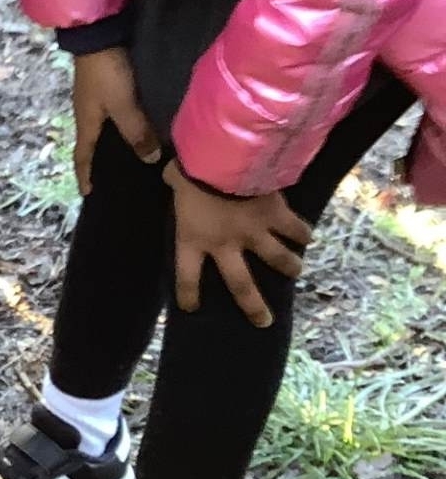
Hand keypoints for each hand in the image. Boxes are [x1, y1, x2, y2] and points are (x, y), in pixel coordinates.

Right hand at [72, 47, 161, 194]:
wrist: (98, 34)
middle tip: (113, 177)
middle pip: (91, 145)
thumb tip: (150, 160)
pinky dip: (119, 126)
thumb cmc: (107, 74)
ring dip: (111, 143)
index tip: (88, 194)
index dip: (84, 176)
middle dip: (98, 163)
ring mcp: (93, 100)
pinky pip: (110, 115)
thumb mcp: (123, 105)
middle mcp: (86, 115)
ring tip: (128, 154)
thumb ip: (136, 132)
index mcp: (86, 124)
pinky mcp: (102, 87)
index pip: (81, 157)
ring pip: (102, 130)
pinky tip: (132, 126)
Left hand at [165, 163, 311, 327]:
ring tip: (296, 272)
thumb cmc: (193, 169)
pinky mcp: (276, 216)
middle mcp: (224, 244)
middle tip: (263, 321)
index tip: (192, 308)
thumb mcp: (176, 179)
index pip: (186, 276)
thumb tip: (170, 174)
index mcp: (193, 239)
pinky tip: (309, 238)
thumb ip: (174, 183)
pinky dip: (303, 233)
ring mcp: (254, 233)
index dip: (188, 295)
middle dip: (253, 305)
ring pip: (276, 259)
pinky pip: (294, 229)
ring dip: (288, 267)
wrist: (226, 158)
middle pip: (240, 284)